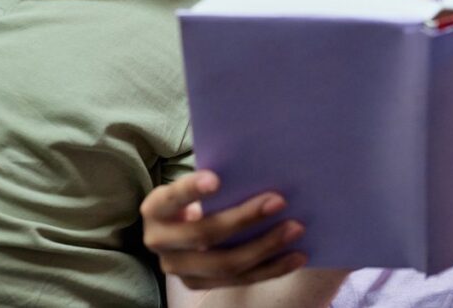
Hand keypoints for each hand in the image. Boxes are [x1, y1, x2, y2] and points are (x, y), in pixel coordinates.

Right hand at [141, 170, 306, 288]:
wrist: (180, 230)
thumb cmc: (198, 197)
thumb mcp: (197, 184)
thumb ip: (217, 180)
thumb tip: (262, 168)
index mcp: (156, 208)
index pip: (172, 197)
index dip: (192, 190)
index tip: (217, 178)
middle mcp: (160, 241)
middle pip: (204, 235)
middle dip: (244, 218)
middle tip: (279, 201)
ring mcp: (178, 268)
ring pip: (225, 264)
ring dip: (265, 247)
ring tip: (295, 229)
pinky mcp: (198, 284)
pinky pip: (239, 280)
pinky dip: (271, 268)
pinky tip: (296, 256)